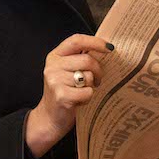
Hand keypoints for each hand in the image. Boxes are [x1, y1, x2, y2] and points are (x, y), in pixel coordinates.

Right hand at [26, 34, 110, 157]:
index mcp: (55, 56)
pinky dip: (88, 97)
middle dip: (98, 71)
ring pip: (88, 77)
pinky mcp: (61, 95)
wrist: (49, 118)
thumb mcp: (67, 71)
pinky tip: (80, 101)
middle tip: (97, 80)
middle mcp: (52, 66)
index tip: (109, 48)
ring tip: (83, 92)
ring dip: (91, 86)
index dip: (95, 42)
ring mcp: (55, 81)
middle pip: (87, 60)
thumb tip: (107, 49)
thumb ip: (80, 59)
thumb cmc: (64, 93)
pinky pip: (87, 92)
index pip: (76, 40)